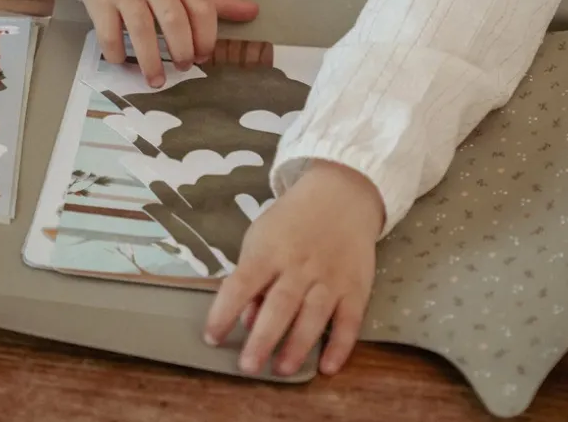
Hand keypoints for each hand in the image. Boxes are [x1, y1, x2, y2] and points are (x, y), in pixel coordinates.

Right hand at [79, 0, 258, 86]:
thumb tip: (253, 12)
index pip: (201, 6)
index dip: (206, 35)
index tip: (204, 55)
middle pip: (173, 19)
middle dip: (182, 48)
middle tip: (184, 66)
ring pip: (141, 28)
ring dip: (150, 59)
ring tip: (156, 80)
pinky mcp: (100, 0)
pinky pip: (108, 31)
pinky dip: (116, 52)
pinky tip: (122, 63)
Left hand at [203, 161, 384, 376]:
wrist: (341, 196)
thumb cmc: (292, 222)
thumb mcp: (261, 238)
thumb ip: (252, 278)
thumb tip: (246, 320)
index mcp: (269, 251)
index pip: (241, 283)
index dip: (224, 311)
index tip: (211, 337)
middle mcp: (299, 264)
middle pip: (280, 304)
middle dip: (263, 338)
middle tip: (248, 367)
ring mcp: (330, 276)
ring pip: (314, 315)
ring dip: (297, 345)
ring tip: (282, 370)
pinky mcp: (356, 287)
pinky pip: (349, 320)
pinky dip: (340, 345)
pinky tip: (327, 367)